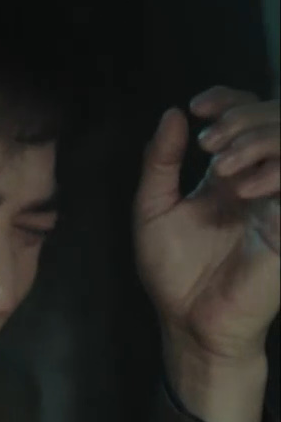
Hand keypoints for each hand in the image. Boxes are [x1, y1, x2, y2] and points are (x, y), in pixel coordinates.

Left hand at [133, 86, 278, 421]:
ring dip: (260, 139)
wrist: (189, 321)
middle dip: (244, 118)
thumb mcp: (153, 208)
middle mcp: (260, 181)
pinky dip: (275, 172)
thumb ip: (159, 162)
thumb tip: (173, 114)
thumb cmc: (172, 271)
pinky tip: (243, 186)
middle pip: (275, 119)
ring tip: (221, 162)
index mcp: (230, 173)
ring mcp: (279, 201)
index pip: (246, 116)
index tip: (197, 108)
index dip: (228, 100)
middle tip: (210, 142)